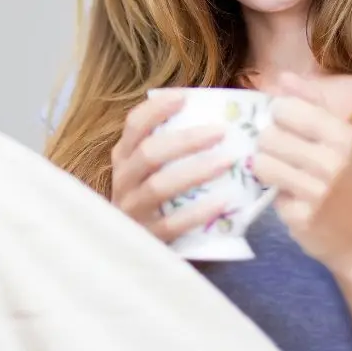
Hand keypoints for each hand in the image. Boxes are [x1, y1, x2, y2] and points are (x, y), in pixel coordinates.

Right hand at [110, 90, 236, 242]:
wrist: (136, 253)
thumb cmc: (157, 201)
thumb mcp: (154, 170)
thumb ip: (173, 146)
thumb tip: (220, 116)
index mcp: (124, 158)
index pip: (133, 125)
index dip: (156, 110)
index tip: (184, 97)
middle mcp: (123, 182)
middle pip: (149, 153)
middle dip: (185, 140)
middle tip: (220, 131)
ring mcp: (132, 211)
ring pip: (159, 186)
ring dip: (195, 171)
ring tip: (228, 161)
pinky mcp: (147, 238)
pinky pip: (172, 224)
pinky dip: (197, 212)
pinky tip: (223, 202)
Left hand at [252, 74, 351, 275]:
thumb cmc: (345, 179)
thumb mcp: (338, 136)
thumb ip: (311, 103)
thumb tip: (283, 76)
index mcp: (341, 134)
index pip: (285, 108)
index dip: (278, 117)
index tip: (287, 129)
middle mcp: (332, 161)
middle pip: (268, 135)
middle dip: (268, 144)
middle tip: (283, 156)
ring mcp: (317, 191)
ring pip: (260, 161)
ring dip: (264, 167)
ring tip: (282, 174)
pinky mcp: (301, 215)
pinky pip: (266, 191)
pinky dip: (273, 192)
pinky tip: (290, 197)